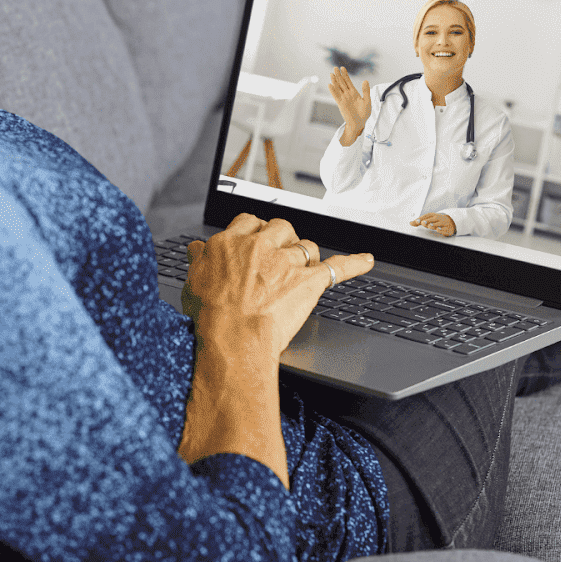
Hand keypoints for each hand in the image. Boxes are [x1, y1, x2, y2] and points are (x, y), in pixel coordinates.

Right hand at [182, 213, 374, 359]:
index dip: (256, 232)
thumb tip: (199, 248)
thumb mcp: (194, 280)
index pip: (249, 222)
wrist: (232, 338)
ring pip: (306, 246)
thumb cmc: (210, 316)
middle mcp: (261, 246)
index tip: (257, 241)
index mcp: (231, 242)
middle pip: (281, 227)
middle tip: (280, 256)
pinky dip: (354, 264)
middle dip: (283, 239)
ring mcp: (287, 262)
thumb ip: (199, 258)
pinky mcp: (309, 281)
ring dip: (306, 256)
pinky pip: (338, 267)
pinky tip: (366, 260)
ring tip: (302, 270)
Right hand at [327, 66, 371, 141]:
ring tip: (331, 74)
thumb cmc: (364, 113)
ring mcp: (344, 99)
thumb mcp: (367, 101)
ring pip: (338, 88)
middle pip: (342, 83)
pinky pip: (336, 96)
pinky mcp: (341, 104)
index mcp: (354, 93)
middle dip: (338, 75)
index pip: (348, 82)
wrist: (359, 123)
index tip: (342, 68)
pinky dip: (333, 91)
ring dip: (334, 81)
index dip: (345, 75)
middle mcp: (348, 95)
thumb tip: (365, 80)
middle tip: (335, 68)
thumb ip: (366, 91)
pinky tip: (330, 85)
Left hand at [412, 212, 456, 236]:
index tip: (416, 221)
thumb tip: (410, 223)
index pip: (427, 216)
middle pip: (433, 219)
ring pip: (438, 224)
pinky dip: (441, 230)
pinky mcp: (447, 228)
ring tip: (430, 226)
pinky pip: (444, 229)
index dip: (421, 218)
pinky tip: (438, 229)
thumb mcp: (428, 220)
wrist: (450, 222)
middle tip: (423, 223)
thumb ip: (419, 221)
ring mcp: (443, 223)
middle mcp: (438, 219)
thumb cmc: (437, 221)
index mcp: (433, 215)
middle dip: (428, 221)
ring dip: (434, 225)